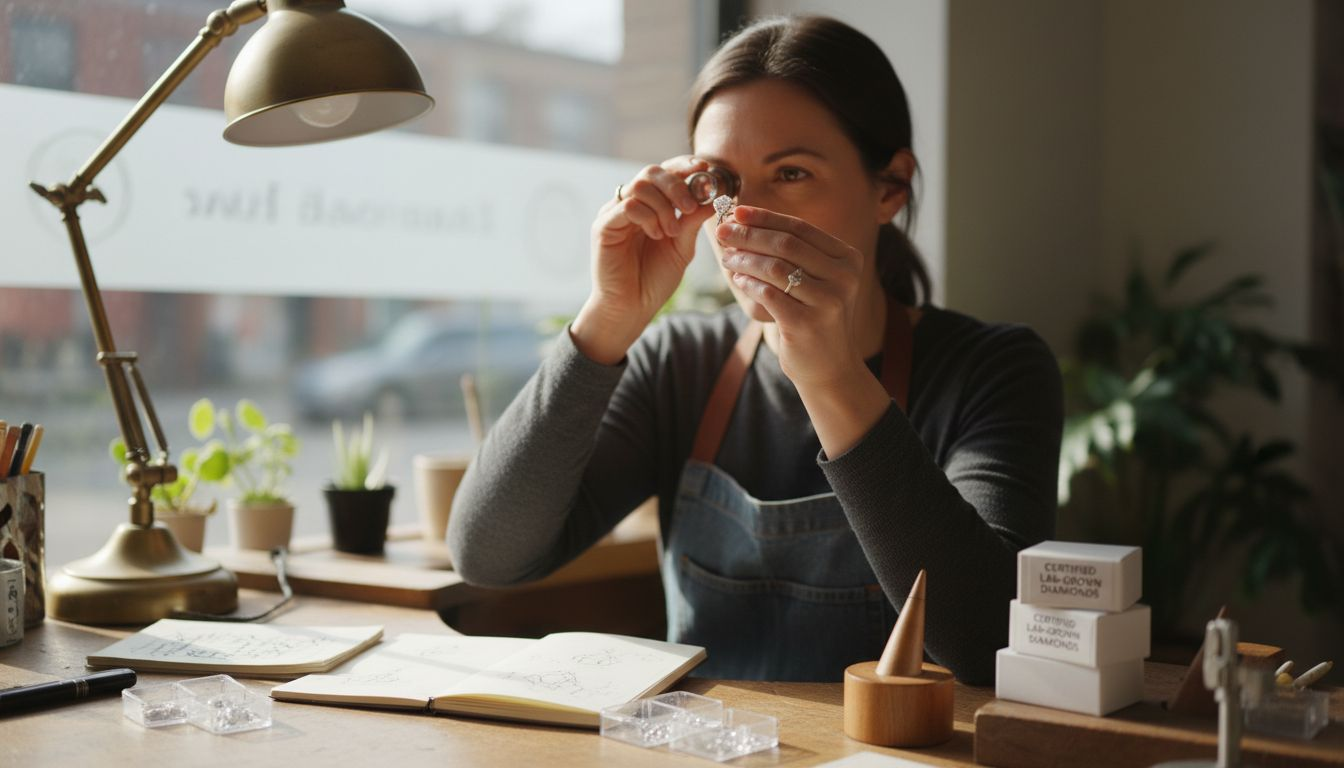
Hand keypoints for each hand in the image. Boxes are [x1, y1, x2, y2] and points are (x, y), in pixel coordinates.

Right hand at [572, 157, 716, 363]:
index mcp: (649, 205)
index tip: (705, 169)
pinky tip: (657, 235)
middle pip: (651, 172)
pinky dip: (648, 217)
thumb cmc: (654, 279)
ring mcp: (615, 213)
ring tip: (671, 232)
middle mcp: (630, 204)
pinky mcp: (604, 226)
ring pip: (639, 185)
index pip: (664, 172)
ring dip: (663, 206)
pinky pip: (627, 206)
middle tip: (690, 207)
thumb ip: (692, 222)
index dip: (684, 165)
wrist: (632, 307)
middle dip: (677, 185)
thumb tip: (711, 198)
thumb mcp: (682, 247)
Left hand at [715, 205, 870, 388]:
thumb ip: (791, 253)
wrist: (829, 367)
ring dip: (745, 259)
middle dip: (750, 235)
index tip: (737, 211)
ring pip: (775, 267)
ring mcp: (828, 300)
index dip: (766, 217)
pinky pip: (769, 294)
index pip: (800, 228)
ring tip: (728, 259)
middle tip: (723, 233)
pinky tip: (738, 280)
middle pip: (787, 244)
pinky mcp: (808, 323)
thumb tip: (744, 221)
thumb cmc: (814, 317)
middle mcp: (844, 276)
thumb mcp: (814, 280)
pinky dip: (749, 284)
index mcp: (847, 258)